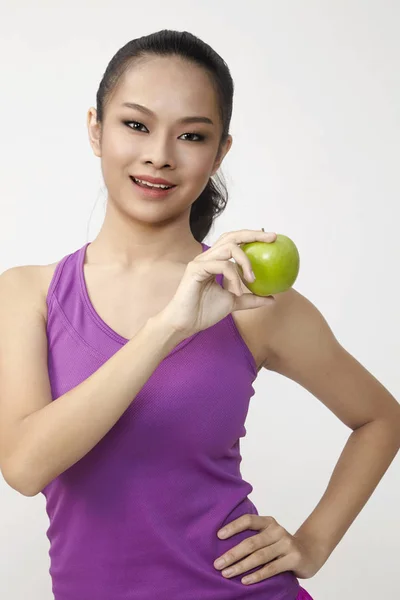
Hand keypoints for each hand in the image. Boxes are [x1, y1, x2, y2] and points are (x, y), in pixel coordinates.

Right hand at [159, 229, 276, 336]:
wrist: (185, 324)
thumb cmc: (204, 312)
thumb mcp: (234, 302)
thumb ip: (250, 298)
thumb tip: (271, 299)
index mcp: (215, 261)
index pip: (234, 242)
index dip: (252, 237)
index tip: (273, 239)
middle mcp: (208, 257)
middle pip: (232, 236)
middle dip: (253, 234)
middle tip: (271, 238)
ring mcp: (201, 261)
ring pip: (229, 248)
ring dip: (245, 262)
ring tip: (252, 279)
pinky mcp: (196, 269)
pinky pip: (222, 266)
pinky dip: (233, 278)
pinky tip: (237, 291)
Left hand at [213, 515, 326, 585]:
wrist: (310, 552)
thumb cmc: (282, 546)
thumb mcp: (269, 536)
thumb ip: (254, 537)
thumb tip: (224, 546)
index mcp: (268, 522)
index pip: (248, 520)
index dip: (233, 527)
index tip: (218, 536)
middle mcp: (277, 530)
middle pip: (251, 542)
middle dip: (232, 554)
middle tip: (217, 563)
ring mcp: (286, 544)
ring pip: (259, 556)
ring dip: (241, 566)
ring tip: (227, 573)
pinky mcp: (294, 558)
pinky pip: (272, 568)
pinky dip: (257, 575)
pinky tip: (245, 581)